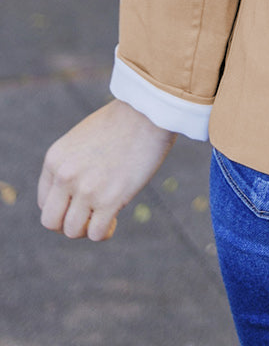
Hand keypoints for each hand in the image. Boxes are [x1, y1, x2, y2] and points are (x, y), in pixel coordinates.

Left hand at [38, 100, 175, 241]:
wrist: (148, 111)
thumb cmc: (121, 122)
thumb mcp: (82, 140)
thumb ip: (72, 165)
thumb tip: (74, 196)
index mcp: (54, 160)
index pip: (44, 203)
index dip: (63, 209)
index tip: (80, 204)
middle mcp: (65, 176)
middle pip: (51, 222)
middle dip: (69, 224)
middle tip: (89, 217)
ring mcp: (86, 189)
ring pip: (73, 231)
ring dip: (88, 229)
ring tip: (104, 216)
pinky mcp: (110, 199)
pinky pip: (97, 233)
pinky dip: (104, 232)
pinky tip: (115, 219)